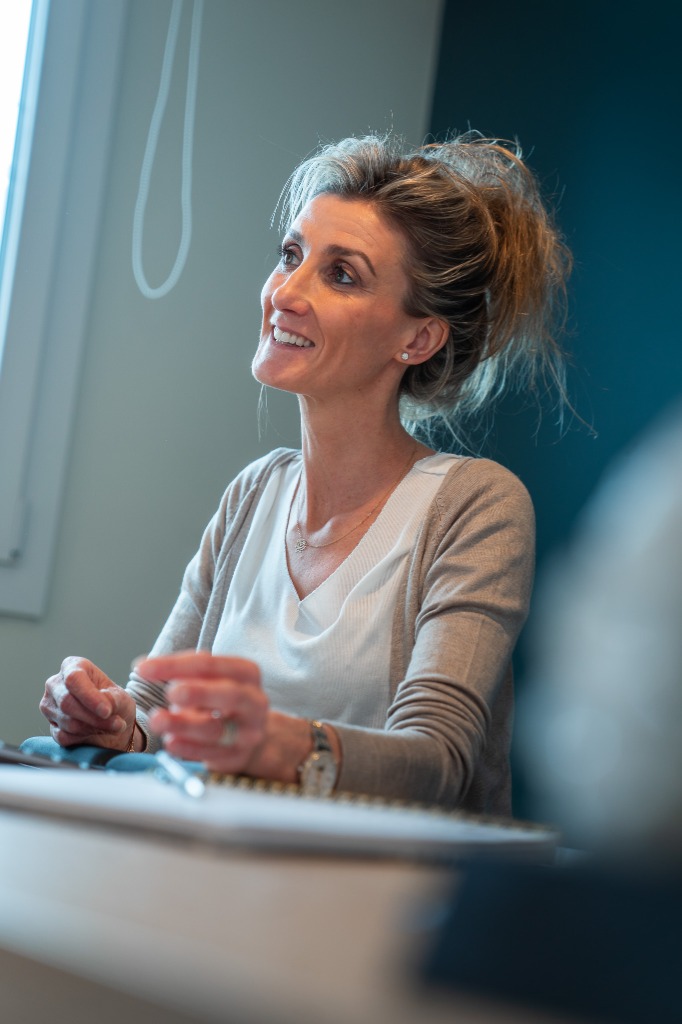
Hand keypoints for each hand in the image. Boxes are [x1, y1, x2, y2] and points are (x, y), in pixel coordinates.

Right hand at [41, 657, 136, 749]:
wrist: (113, 723)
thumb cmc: (115, 704)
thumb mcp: (121, 698)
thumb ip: (113, 699)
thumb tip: (104, 706)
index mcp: (73, 666)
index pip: (73, 678)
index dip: (89, 696)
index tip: (106, 711)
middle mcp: (56, 684)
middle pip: (67, 702)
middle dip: (94, 717)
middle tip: (117, 724)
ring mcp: (50, 706)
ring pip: (67, 721)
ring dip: (94, 728)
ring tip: (112, 726)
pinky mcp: (51, 727)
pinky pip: (65, 736)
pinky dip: (84, 738)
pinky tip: (96, 732)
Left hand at [138, 651, 270, 773]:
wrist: (247, 735)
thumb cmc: (219, 700)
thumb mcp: (208, 680)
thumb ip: (184, 672)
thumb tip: (148, 667)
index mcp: (246, 673)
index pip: (210, 665)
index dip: (174, 665)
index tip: (142, 668)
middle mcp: (254, 700)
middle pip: (229, 694)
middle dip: (199, 692)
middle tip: (170, 692)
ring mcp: (249, 731)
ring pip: (217, 728)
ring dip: (184, 724)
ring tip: (157, 720)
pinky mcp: (238, 756)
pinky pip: (212, 753)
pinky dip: (189, 748)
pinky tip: (170, 742)